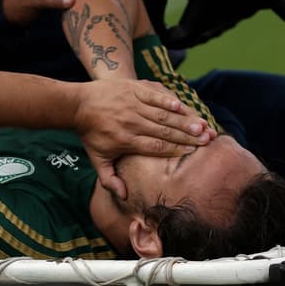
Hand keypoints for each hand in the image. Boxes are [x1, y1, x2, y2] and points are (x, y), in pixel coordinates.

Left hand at [74, 80, 216, 198]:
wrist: (78, 103)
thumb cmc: (92, 134)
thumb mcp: (97, 159)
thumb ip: (109, 179)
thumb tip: (123, 196)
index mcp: (124, 140)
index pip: (155, 146)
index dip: (175, 149)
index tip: (192, 151)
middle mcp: (130, 122)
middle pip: (163, 131)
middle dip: (187, 136)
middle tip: (206, 139)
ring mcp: (132, 104)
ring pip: (162, 114)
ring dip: (183, 120)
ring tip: (202, 126)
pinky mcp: (133, 89)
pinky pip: (154, 95)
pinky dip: (169, 100)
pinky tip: (183, 107)